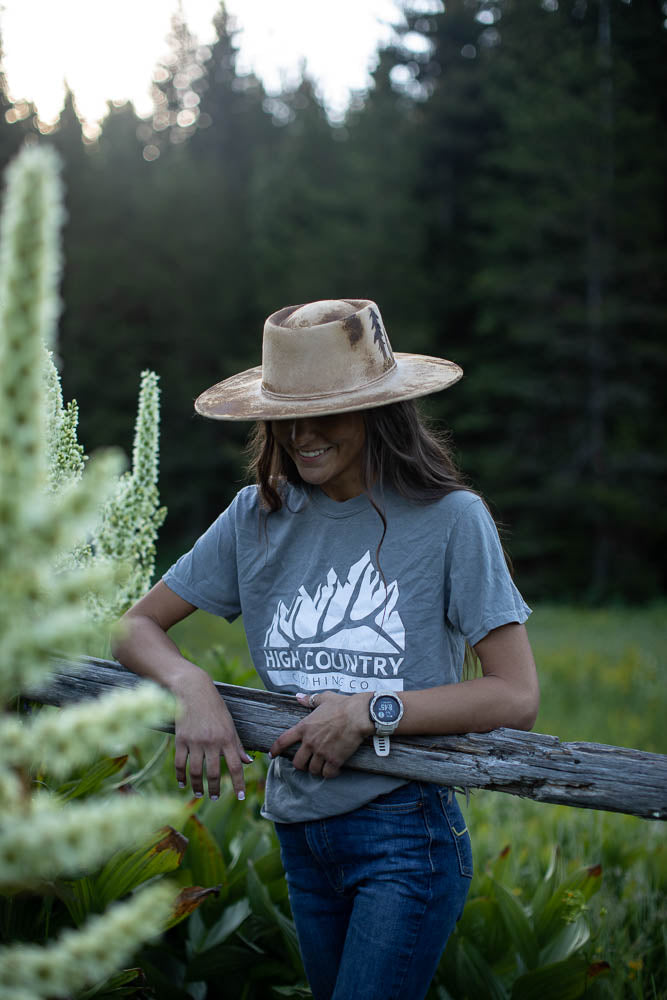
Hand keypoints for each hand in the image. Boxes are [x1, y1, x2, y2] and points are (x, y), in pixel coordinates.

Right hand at [172, 668, 251, 799]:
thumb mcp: (230, 724)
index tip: (240, 797)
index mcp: (227, 738)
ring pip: (196, 772)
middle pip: (214, 773)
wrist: (194, 691)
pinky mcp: (181, 740)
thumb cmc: (215, 708)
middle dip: (215, 789)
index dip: (238, 783)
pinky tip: (183, 783)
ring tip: (200, 793)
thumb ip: (237, 744)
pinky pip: (180, 764)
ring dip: (198, 786)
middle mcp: (212, 742)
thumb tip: (248, 762)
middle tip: (215, 798)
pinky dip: (181, 776)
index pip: (235, 766)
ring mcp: (195, 741)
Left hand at [269, 691, 372, 778]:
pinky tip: (333, 769)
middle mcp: (310, 742)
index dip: (275, 750)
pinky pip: (327, 774)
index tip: (272, 755)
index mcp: (304, 727)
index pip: (283, 741)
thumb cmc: (342, 705)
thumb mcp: (324, 698)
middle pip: (297, 762)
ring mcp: (321, 752)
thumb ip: (310, 700)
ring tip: (322, 766)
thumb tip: (299, 697)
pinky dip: (329, 773)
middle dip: (301, 765)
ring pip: (312, 770)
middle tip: (307, 763)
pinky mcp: (334, 760)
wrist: (359, 714)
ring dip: (316, 769)